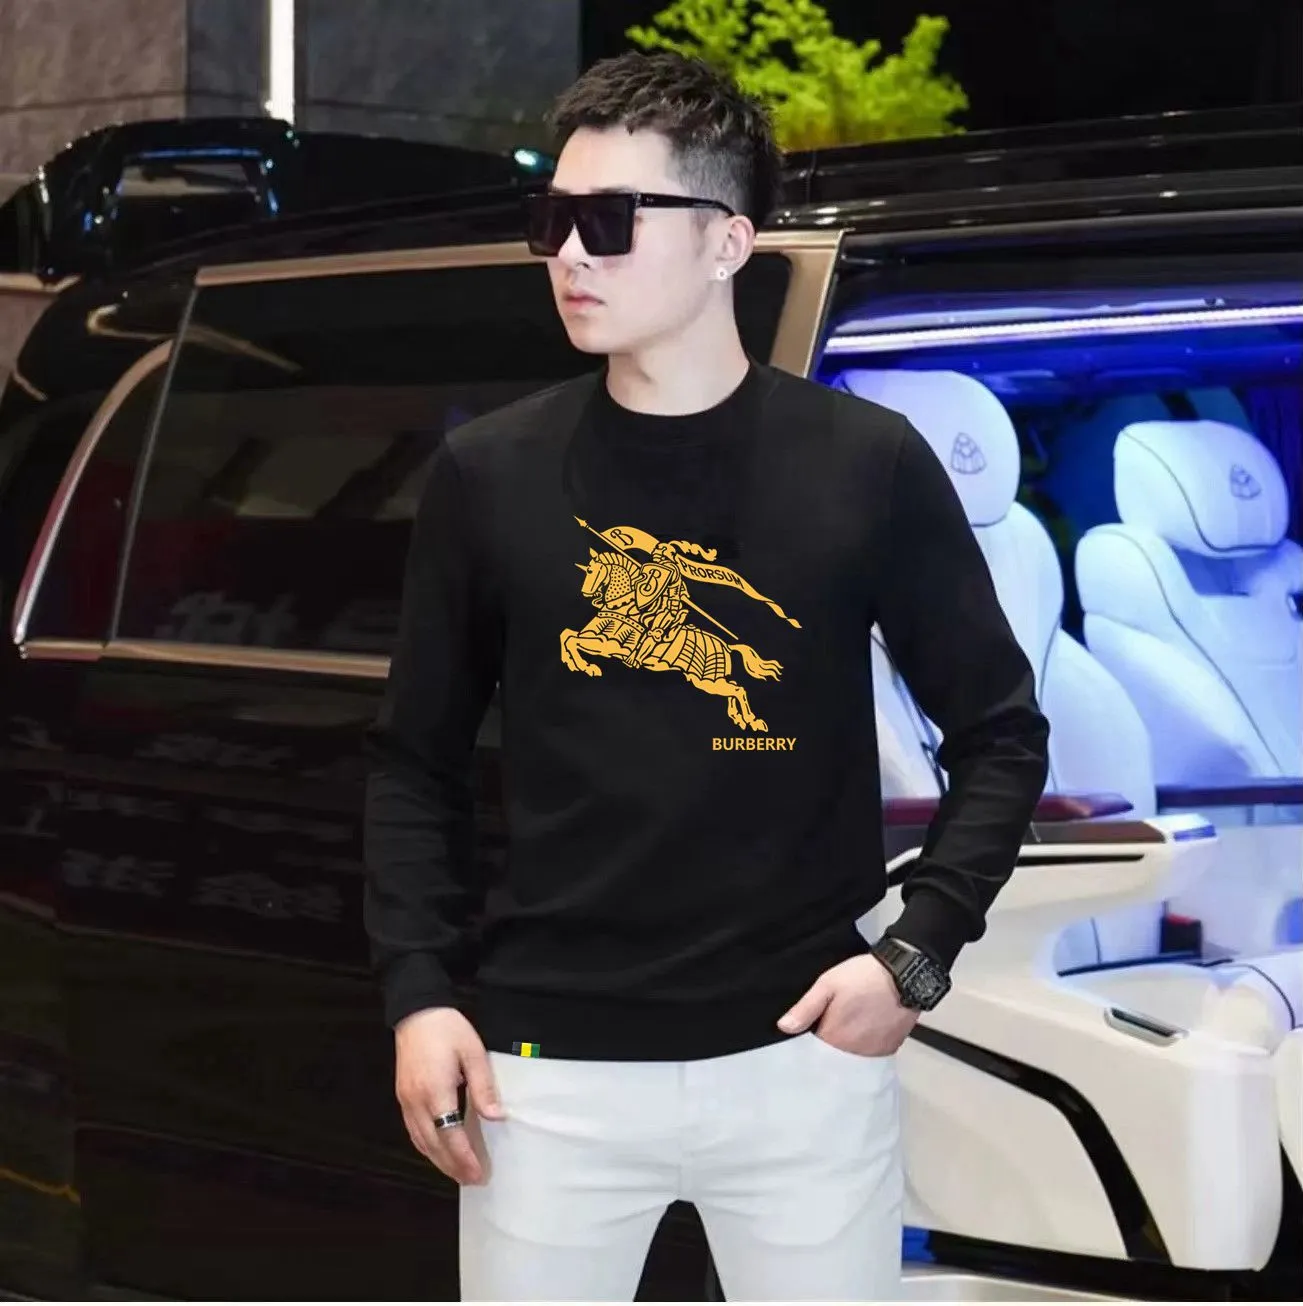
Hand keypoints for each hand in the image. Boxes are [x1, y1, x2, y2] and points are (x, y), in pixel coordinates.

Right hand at [394, 1006, 505, 1184]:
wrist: (416, 1012)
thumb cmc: (448, 1029)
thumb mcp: (473, 1052)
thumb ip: (483, 1086)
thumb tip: (495, 1116)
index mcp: (436, 1091)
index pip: (451, 1134)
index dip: (464, 1157)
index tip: (478, 1173)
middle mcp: (416, 1101)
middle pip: (434, 1144)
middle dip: (453, 1166)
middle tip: (472, 1181)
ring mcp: (406, 1100)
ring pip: (421, 1141)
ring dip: (438, 1161)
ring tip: (458, 1173)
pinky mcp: (402, 1096)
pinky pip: (413, 1131)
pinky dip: (426, 1147)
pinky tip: (438, 1151)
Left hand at [777, 954, 919, 1055]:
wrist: (904, 974)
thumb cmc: (863, 976)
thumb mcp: (827, 984)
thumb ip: (806, 1009)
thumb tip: (784, 1027)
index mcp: (834, 1038)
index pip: (813, 1050)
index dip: (810, 1039)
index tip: (812, 1028)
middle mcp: (853, 1052)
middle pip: (833, 1056)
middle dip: (829, 1044)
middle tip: (833, 1021)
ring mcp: (873, 1052)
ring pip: (852, 1056)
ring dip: (848, 1045)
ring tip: (851, 1024)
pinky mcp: (890, 1048)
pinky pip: (871, 1054)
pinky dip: (865, 1045)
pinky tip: (865, 1028)